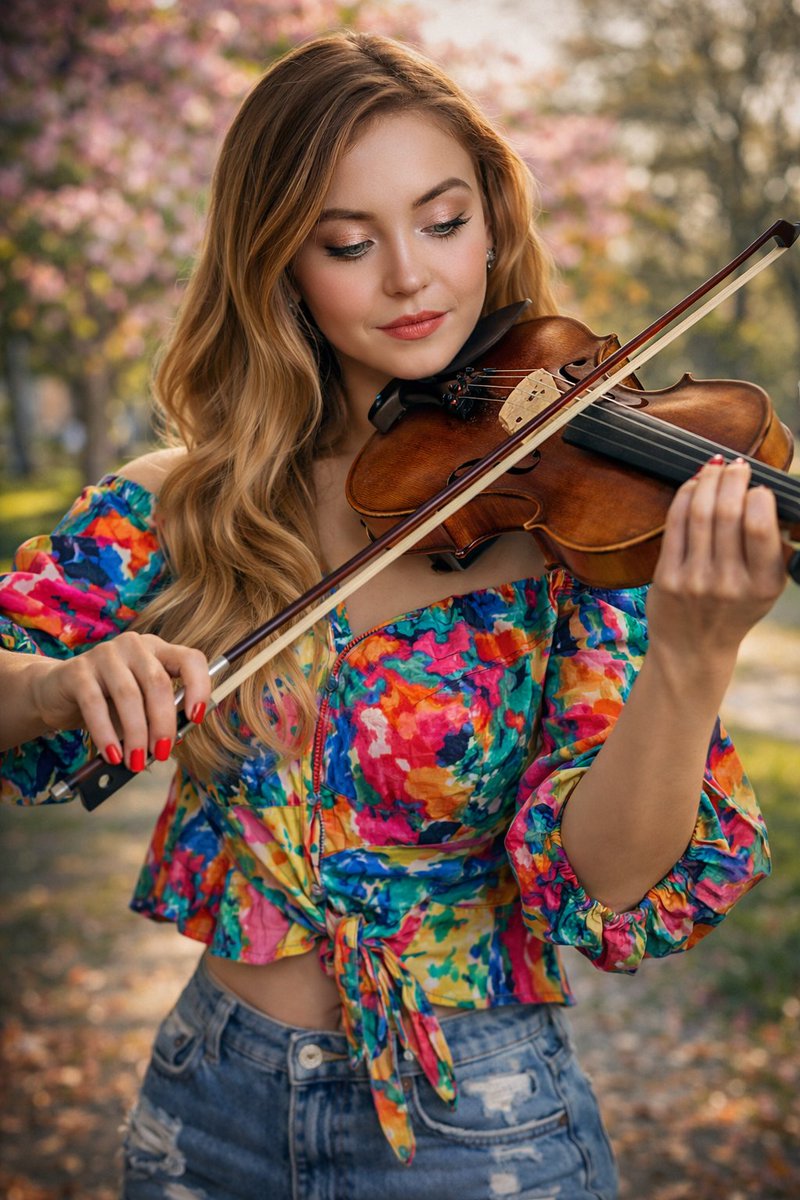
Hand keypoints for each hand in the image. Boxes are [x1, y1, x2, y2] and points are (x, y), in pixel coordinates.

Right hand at [28, 631, 210, 770]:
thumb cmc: (108, 700)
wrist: (57, 692)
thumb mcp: (139, 706)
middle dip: (163, 723)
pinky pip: (95, 704)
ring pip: (129, 695)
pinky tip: (112, 754)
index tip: (197, 718)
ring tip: (136, 760)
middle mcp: (134, 646)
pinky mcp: (78, 671)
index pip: (190, 659)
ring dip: (136, 733)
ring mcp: (105, 654)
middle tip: (162, 753)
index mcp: (158, 650)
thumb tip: (172, 741)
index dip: (199, 687)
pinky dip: (106, 734)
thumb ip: (156, 716)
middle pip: (158, 683)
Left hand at [648, 455, 785, 667]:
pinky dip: (684, 496)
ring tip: (716, 468)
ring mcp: (695, 580)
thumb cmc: (734, 610)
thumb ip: (775, 550)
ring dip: (707, 481)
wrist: (693, 649)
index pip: (760, 526)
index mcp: (764, 584)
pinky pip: (675, 524)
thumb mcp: (767, 588)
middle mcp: (729, 583)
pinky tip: (693, 485)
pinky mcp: (667, 577)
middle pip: (728, 512)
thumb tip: (769, 499)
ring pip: (699, 513)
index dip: (758, 496)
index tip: (759, 487)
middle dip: (732, 479)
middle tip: (737, 467)